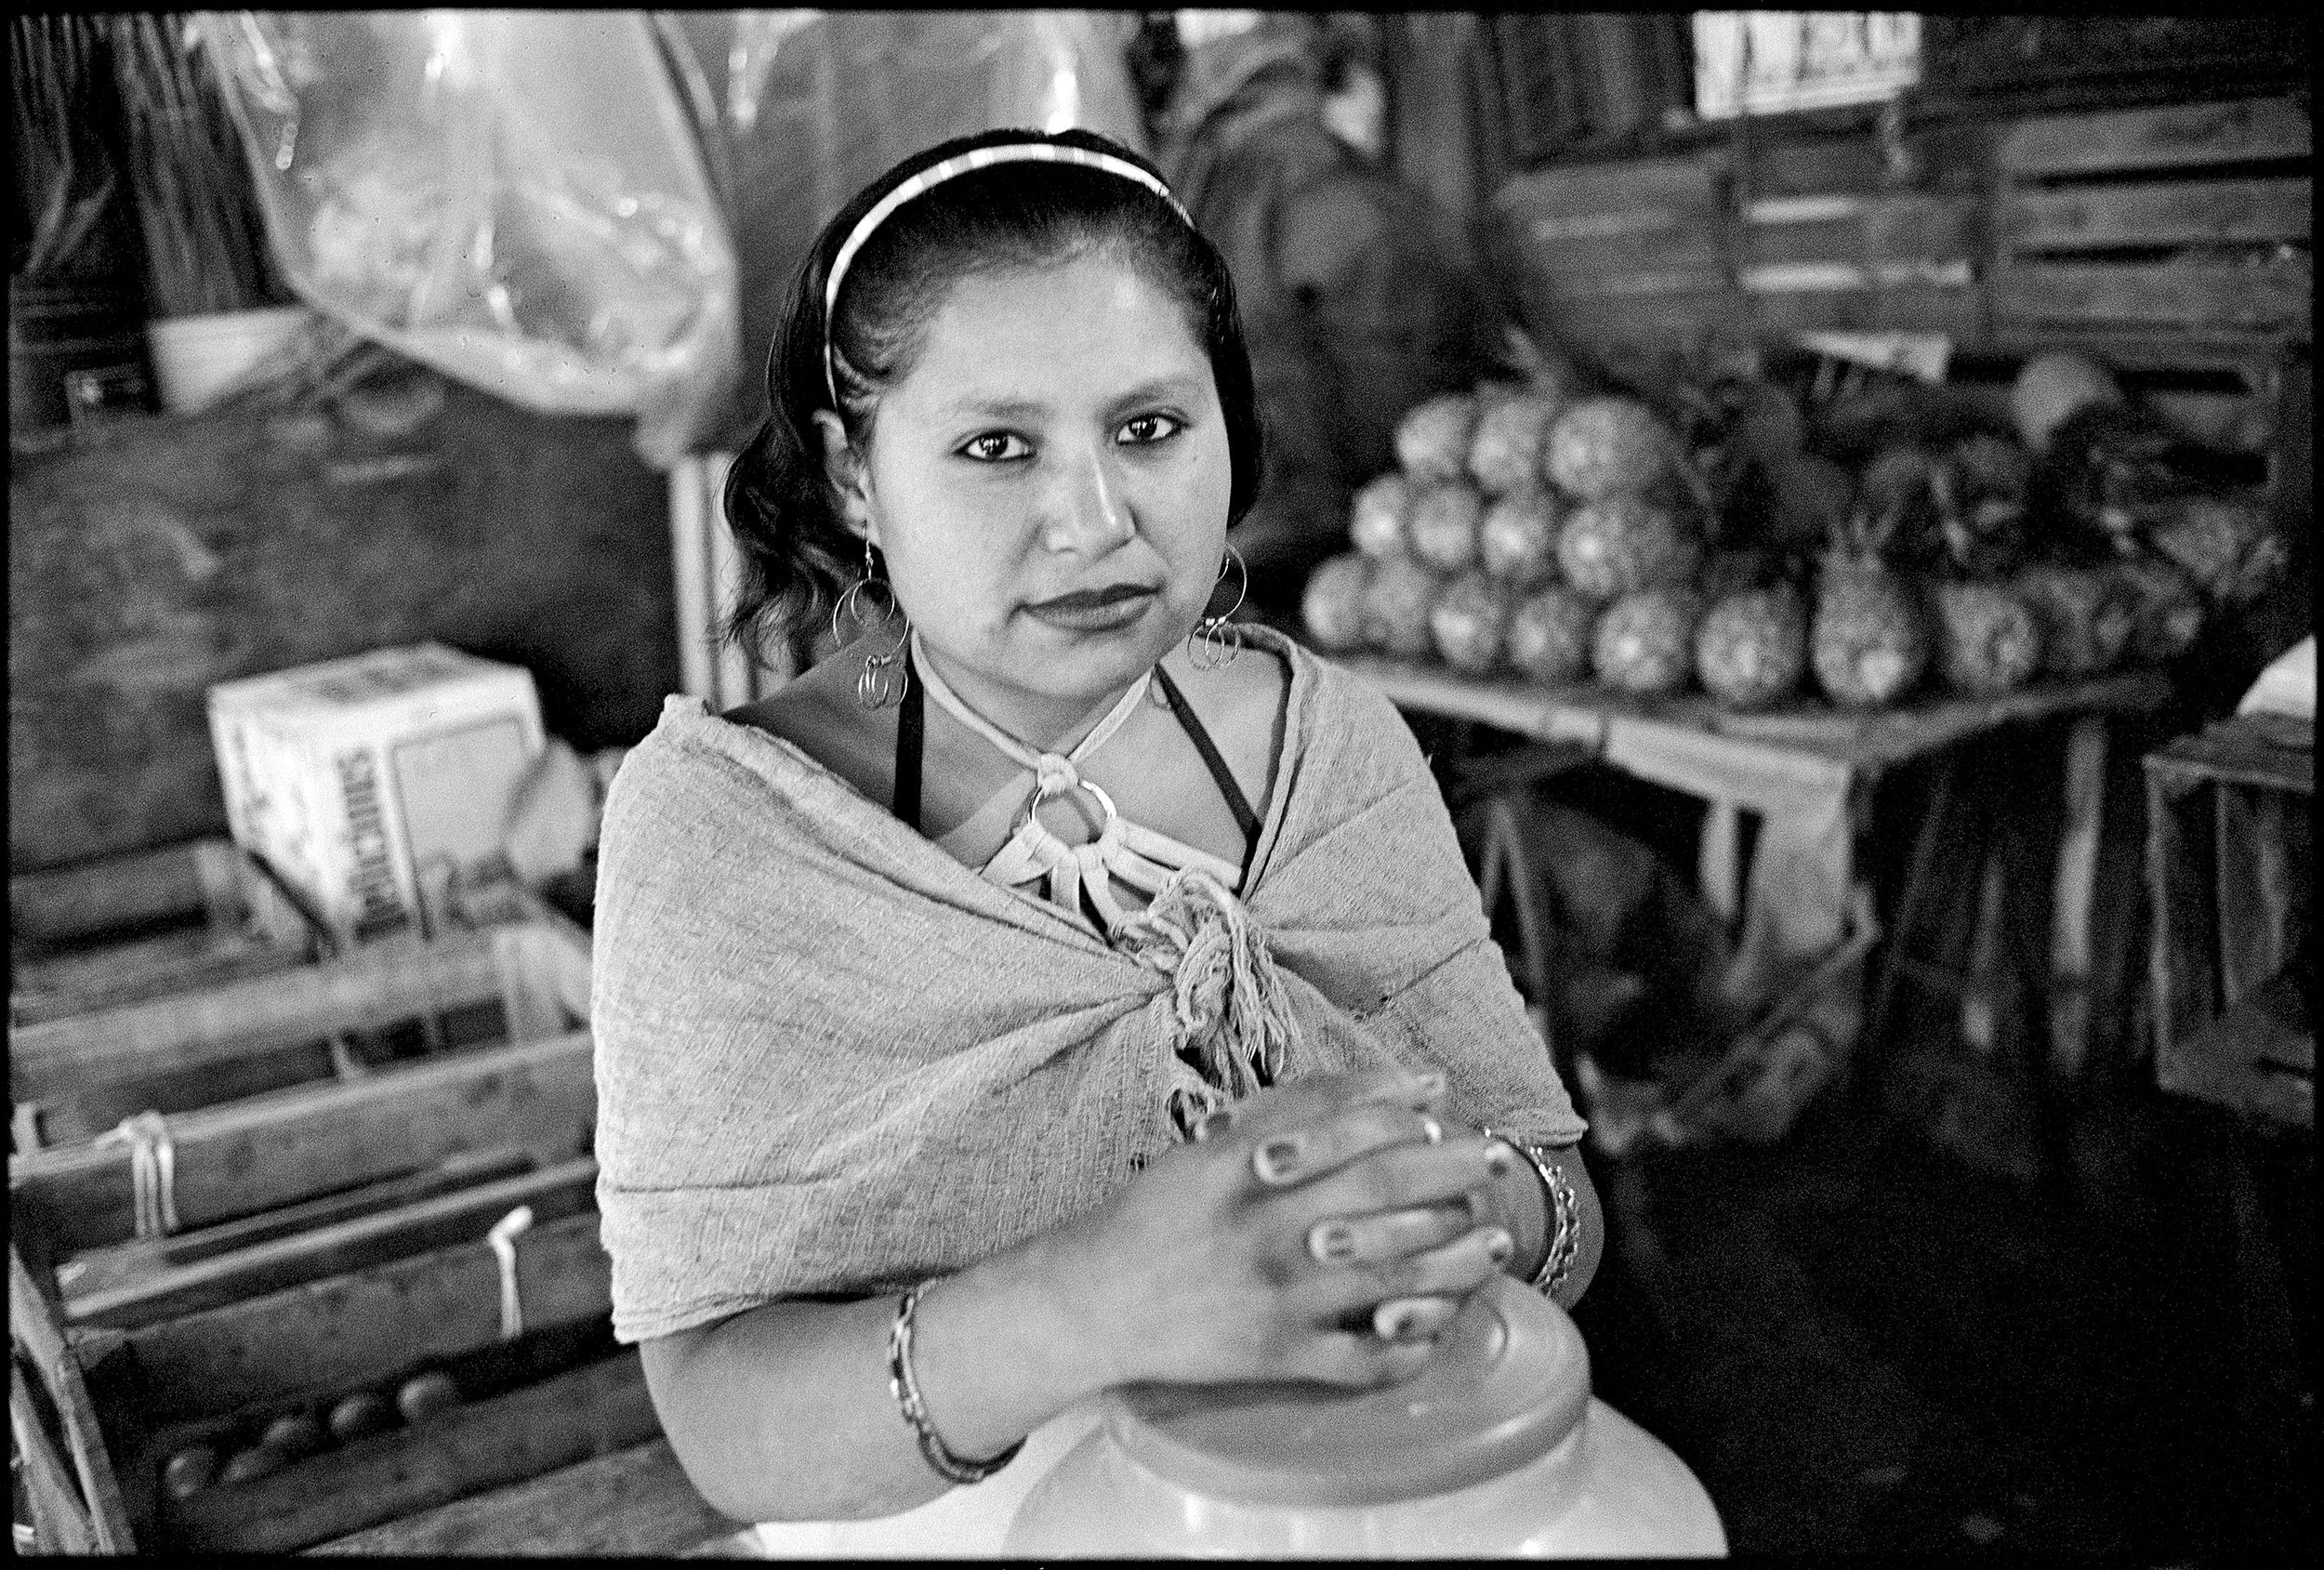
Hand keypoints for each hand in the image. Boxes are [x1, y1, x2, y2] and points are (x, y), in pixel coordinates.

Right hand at [1045, 1066, 1513, 1393]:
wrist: (1092, 1301)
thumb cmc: (1160, 1213)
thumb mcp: (1213, 1145)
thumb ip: (1296, 1110)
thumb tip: (1397, 1084)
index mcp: (1243, 1167)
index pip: (1339, 1130)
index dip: (1403, 1117)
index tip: (1449, 1110)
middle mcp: (1263, 1226)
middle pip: (1377, 1193)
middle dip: (1449, 1173)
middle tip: (1499, 1162)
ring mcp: (1273, 1296)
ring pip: (1384, 1276)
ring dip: (1452, 1261)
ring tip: (1497, 1246)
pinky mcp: (1273, 1357)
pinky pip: (1357, 1359)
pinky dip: (1405, 1346)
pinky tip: (1439, 1328)